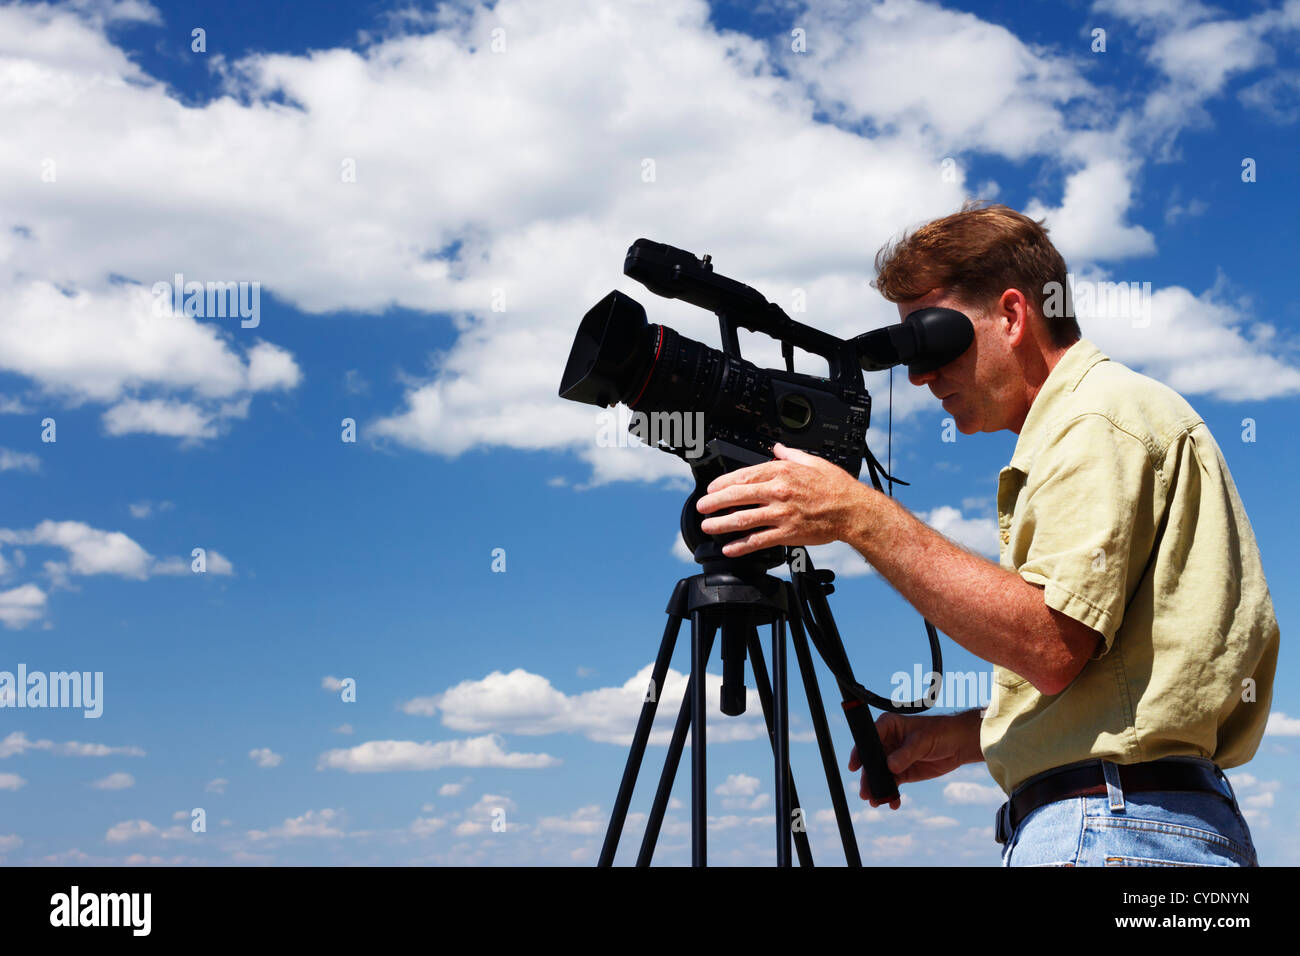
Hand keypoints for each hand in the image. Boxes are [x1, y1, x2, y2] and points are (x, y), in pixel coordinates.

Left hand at [695, 443, 869, 557]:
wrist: (854, 511)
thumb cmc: (836, 487)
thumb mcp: (812, 462)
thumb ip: (790, 455)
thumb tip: (776, 448)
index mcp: (782, 472)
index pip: (744, 475)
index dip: (723, 483)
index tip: (711, 488)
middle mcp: (779, 492)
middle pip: (737, 496)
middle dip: (714, 503)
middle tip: (702, 507)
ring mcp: (782, 514)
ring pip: (743, 519)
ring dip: (721, 524)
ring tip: (708, 526)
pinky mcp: (788, 533)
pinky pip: (758, 541)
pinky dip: (741, 546)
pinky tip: (729, 548)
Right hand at [848, 712, 975, 808]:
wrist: (958, 745)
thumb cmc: (940, 733)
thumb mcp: (922, 741)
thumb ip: (906, 753)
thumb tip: (890, 767)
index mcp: (887, 726)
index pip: (868, 739)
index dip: (859, 753)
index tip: (854, 767)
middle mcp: (886, 742)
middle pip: (870, 761)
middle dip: (867, 778)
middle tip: (865, 793)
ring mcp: (892, 758)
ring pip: (879, 775)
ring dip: (877, 789)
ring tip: (876, 802)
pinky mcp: (902, 772)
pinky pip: (891, 784)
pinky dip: (891, 794)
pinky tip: (892, 803)